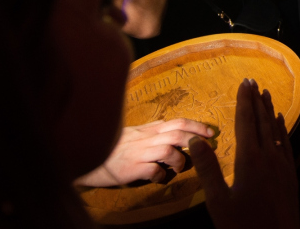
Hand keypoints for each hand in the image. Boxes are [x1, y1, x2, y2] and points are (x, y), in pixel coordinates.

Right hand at [76, 118, 214, 186]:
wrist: (89, 155)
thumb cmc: (114, 145)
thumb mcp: (134, 133)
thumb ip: (151, 129)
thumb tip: (166, 124)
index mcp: (149, 130)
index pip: (178, 121)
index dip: (196, 125)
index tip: (211, 132)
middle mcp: (146, 138)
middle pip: (177, 133)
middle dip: (197, 138)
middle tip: (209, 147)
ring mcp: (139, 153)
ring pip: (168, 150)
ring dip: (180, 160)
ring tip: (179, 167)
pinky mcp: (132, 168)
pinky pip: (153, 170)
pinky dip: (162, 175)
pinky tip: (160, 178)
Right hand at [191, 78, 299, 228]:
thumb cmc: (243, 226)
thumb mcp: (218, 201)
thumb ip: (208, 170)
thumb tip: (196, 141)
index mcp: (250, 160)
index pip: (246, 122)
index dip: (244, 101)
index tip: (244, 83)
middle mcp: (269, 157)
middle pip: (262, 121)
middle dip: (257, 100)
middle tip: (253, 81)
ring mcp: (283, 165)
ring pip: (276, 130)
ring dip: (270, 110)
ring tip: (266, 94)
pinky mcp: (291, 175)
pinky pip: (286, 144)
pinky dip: (282, 129)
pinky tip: (280, 123)